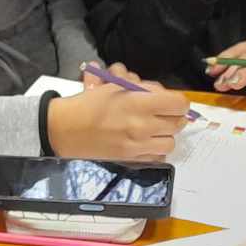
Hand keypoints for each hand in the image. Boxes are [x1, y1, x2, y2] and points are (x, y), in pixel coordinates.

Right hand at [46, 63, 189, 159]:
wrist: (66, 129)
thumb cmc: (89, 104)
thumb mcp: (115, 86)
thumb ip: (142, 87)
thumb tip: (160, 93)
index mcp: (139, 104)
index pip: (179, 104)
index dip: (179, 101)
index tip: (172, 101)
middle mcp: (142, 126)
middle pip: (178, 123)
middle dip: (174, 116)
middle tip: (163, 113)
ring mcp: (138, 145)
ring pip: (171, 142)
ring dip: (167, 134)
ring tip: (156, 128)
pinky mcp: (132, 159)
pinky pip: (158, 157)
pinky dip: (156, 149)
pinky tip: (146, 141)